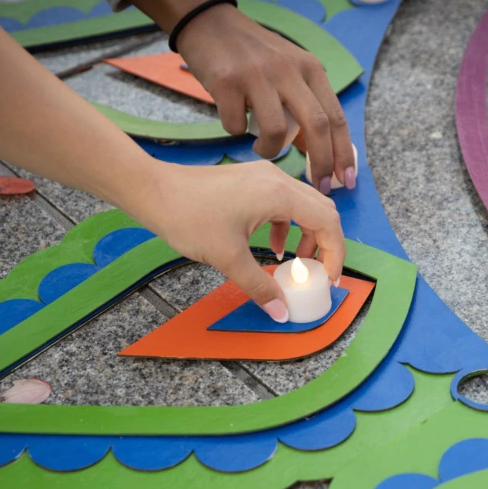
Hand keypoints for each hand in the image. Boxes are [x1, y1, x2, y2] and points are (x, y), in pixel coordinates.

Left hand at [121, 158, 345, 321]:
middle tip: (317, 273)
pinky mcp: (251, 180)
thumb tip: (280, 311)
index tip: (329, 279)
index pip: (327, 222)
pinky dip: (286, 225)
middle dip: (325, 244)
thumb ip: (259, 286)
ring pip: (304, 205)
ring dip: (307, 234)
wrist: (153, 190)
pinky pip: (283, 202)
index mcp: (278, 194)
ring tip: (296, 263)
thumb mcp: (227, 258)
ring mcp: (264, 177)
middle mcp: (277, 180)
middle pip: (322, 210)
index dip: (335, 254)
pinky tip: (271, 247)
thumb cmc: (188, 217)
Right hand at [176, 4, 356, 193]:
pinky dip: (235, 132)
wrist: (209, 23)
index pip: (336, 117)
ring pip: (276, 131)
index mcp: (310, 69)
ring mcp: (257, 75)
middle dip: (321, 163)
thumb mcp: (289, 70)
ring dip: (270, 150)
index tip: (345, 181)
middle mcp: (289, 70)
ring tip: (262, 148)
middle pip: (317, 126)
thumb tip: (320, 153)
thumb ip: (305, 104)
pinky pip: (236, 126)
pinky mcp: (226, 82)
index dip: (343, 153)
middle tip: (317, 185)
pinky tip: (233, 120)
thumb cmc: (253, 56)